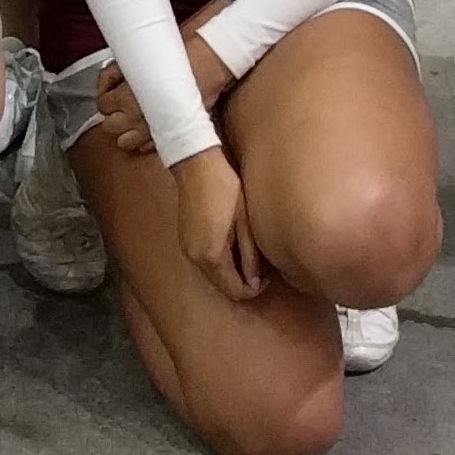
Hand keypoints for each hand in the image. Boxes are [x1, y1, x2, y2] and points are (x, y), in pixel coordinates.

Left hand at [91, 0, 237, 154]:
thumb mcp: (142, 56)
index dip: (105, 93)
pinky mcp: (172, 134)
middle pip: (109, 127)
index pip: (102, 105)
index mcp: (126, 98)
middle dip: (113, 115)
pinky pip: (147, 148)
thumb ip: (122, 71)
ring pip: (125, 143)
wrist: (208, 65)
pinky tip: (150, 125)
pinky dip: (145, 140)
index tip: (112, 85)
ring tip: (133, 117)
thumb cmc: (177, 57)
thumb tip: (114, 76)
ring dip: (126, 131)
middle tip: (120, 102)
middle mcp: (136, 119)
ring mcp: (153, 131)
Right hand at [172, 147, 262, 302]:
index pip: (236, 291)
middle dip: (244, 281)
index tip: (269, 274)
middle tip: (262, 265)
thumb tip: (256, 281)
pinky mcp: (185, 239)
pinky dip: (221, 261)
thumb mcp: (245, 223)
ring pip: (214, 274)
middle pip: (223, 285)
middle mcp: (195, 258)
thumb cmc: (225, 188)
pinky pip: (206, 261)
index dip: (255, 289)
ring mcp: (187, 249)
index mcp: (212, 256)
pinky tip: (232, 243)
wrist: (196, 163)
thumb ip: (250, 256)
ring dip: (232, 271)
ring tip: (249, 252)